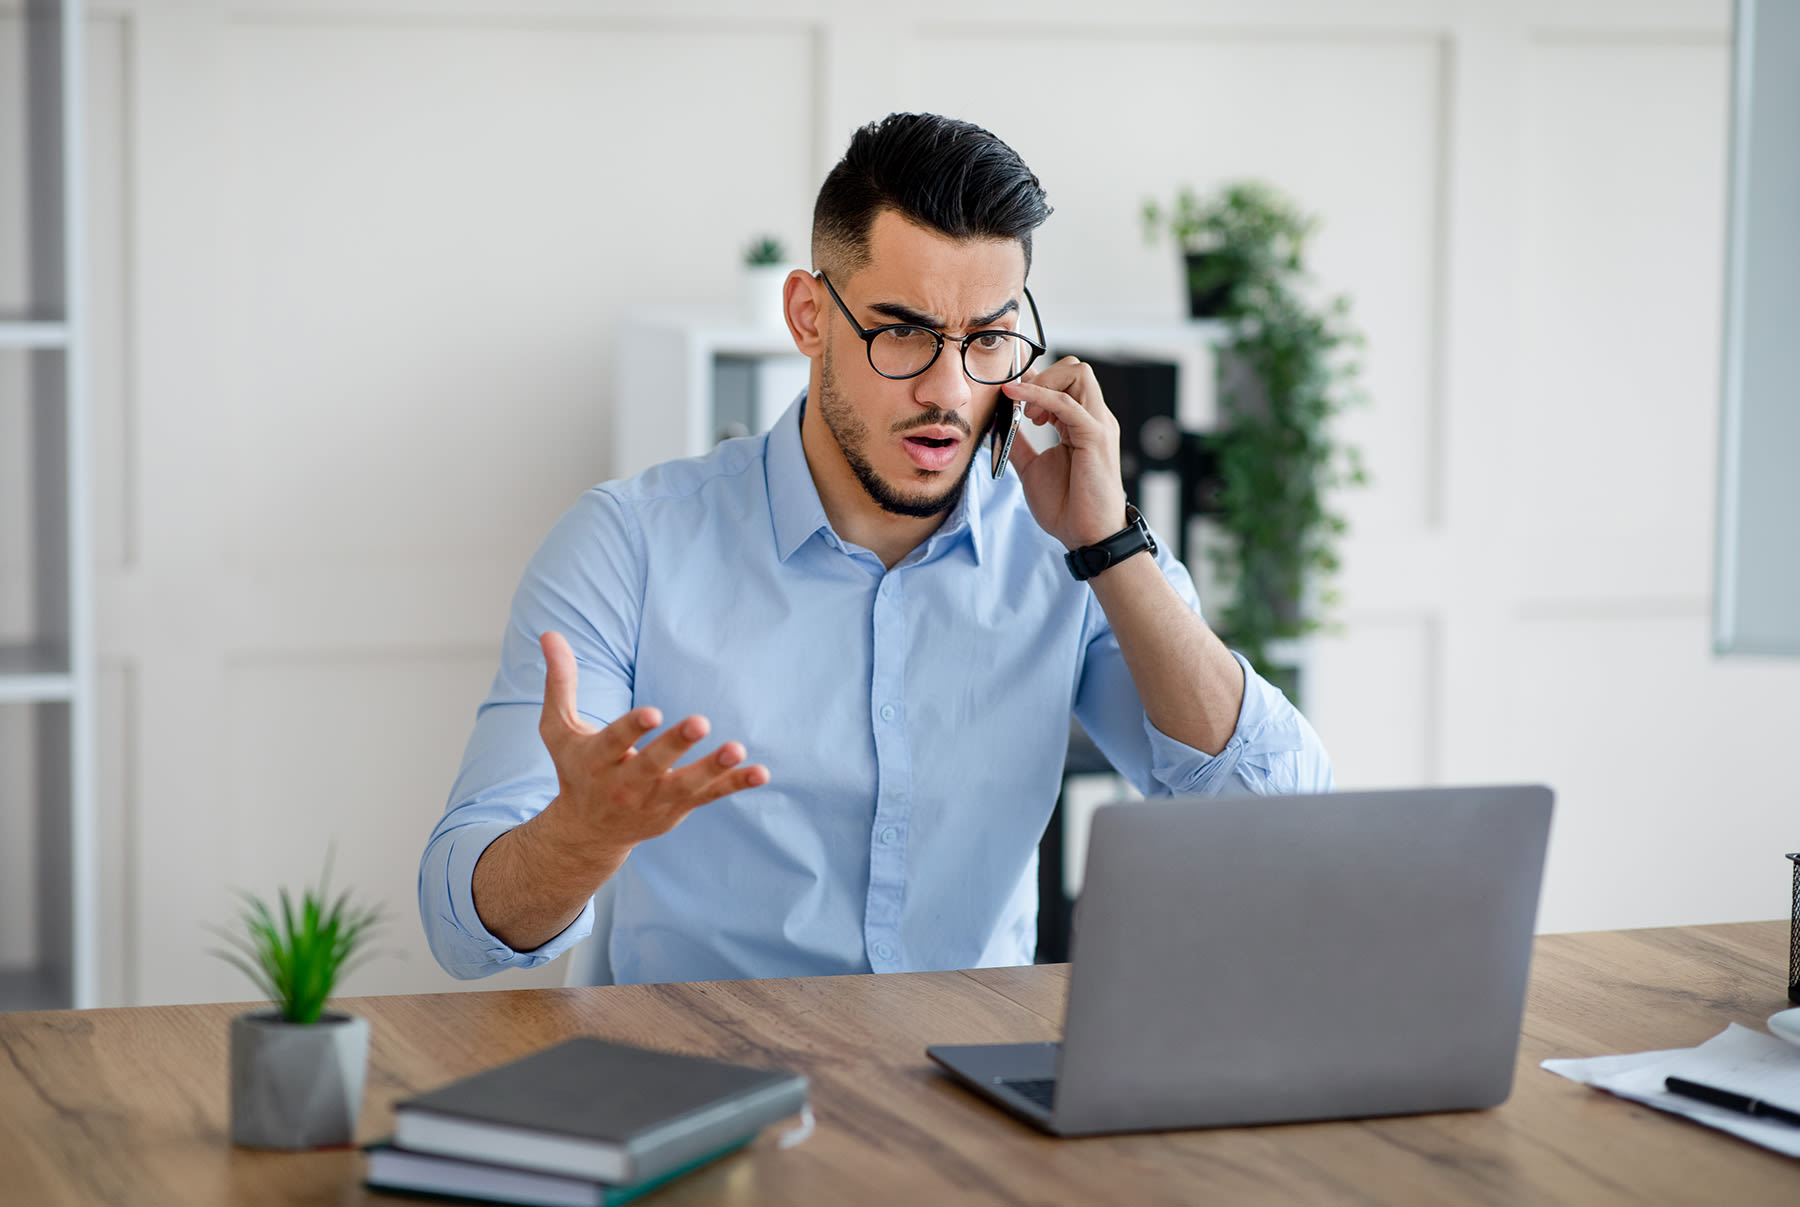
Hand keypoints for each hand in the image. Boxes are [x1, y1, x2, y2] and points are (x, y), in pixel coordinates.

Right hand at [535, 631, 768, 860]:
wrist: (588, 832)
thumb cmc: (575, 770)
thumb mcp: (558, 730)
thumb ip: (559, 682)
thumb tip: (550, 633)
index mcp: (594, 761)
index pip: (613, 743)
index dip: (632, 729)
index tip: (653, 712)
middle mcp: (624, 783)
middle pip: (651, 765)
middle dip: (675, 746)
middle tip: (700, 722)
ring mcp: (653, 799)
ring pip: (686, 786)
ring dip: (712, 769)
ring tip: (736, 748)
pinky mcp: (678, 808)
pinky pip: (710, 797)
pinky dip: (734, 784)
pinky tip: (760, 772)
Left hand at [1002, 356, 1129, 548]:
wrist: (1086, 536)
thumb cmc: (1067, 506)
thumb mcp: (1032, 467)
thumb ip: (1019, 444)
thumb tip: (999, 425)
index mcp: (1081, 423)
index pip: (1066, 381)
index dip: (1037, 381)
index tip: (1012, 396)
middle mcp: (1093, 419)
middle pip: (1076, 368)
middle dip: (1042, 377)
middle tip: (1021, 409)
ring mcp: (1097, 425)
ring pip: (1078, 374)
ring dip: (1043, 384)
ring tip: (1026, 415)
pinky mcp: (1095, 437)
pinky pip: (1067, 403)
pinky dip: (1039, 396)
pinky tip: (1017, 403)